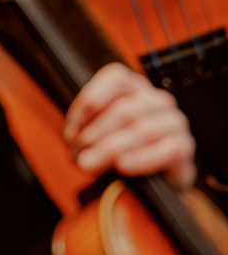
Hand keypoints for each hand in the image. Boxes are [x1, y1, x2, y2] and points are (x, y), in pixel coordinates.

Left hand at [64, 62, 195, 188]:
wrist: (160, 175)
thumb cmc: (126, 147)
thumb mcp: (102, 133)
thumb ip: (87, 129)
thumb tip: (72, 141)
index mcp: (134, 86)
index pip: (114, 79)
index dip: (88, 103)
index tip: (71, 131)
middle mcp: (156, 99)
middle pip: (124, 110)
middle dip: (95, 134)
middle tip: (77, 155)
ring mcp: (174, 121)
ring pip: (142, 129)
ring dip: (111, 148)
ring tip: (90, 164)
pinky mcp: (185, 146)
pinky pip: (166, 150)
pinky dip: (140, 159)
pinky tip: (122, 166)